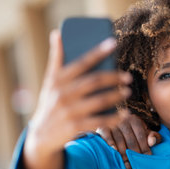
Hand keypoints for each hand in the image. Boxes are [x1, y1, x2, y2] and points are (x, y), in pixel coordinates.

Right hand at [23, 30, 131, 168]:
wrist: (41, 135)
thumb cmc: (51, 101)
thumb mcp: (50, 81)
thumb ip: (56, 59)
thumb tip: (58, 33)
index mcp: (58, 79)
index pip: (81, 62)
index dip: (98, 51)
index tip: (113, 42)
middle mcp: (62, 94)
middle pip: (94, 81)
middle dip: (114, 77)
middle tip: (128, 76)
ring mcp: (69, 111)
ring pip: (99, 101)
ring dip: (116, 96)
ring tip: (128, 91)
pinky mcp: (75, 127)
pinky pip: (100, 121)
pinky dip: (115, 118)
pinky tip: (124, 114)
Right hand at [97, 113, 161, 168]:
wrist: (112, 125)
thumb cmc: (132, 133)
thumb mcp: (144, 132)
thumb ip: (153, 136)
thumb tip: (152, 142)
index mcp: (135, 120)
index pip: (141, 135)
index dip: (145, 147)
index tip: (147, 157)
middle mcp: (124, 120)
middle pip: (130, 139)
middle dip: (134, 153)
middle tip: (135, 164)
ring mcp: (112, 124)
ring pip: (119, 140)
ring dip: (123, 154)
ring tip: (127, 164)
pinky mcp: (102, 127)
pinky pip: (106, 135)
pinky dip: (110, 143)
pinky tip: (114, 150)